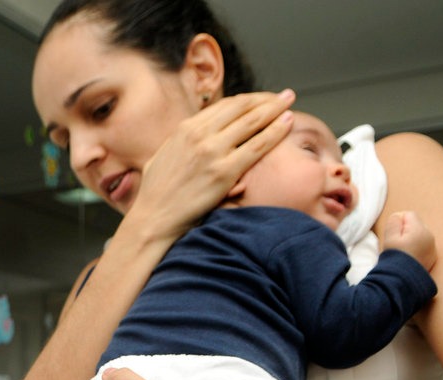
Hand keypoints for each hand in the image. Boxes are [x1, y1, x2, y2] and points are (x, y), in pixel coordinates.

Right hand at [122, 90, 295, 243]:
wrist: (153, 219)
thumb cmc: (156, 194)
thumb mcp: (163, 157)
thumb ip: (182, 144)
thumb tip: (195, 137)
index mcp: (185, 129)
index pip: (225, 106)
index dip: (248, 100)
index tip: (262, 100)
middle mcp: (199, 135)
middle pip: (241, 108)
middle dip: (266, 99)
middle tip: (284, 95)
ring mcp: (212, 152)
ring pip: (252, 121)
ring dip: (276, 109)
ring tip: (290, 102)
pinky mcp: (224, 172)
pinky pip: (257, 146)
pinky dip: (275, 132)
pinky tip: (288, 123)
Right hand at [381, 210, 436, 271]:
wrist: (402, 281)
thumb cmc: (394, 258)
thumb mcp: (389, 238)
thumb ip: (393, 222)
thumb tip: (399, 217)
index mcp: (419, 230)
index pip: (408, 214)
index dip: (397, 222)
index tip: (392, 235)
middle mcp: (429, 237)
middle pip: (415, 225)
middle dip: (405, 231)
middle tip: (396, 244)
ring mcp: (432, 248)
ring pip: (419, 236)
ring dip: (410, 240)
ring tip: (402, 252)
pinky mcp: (432, 258)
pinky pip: (423, 246)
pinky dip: (416, 249)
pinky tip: (408, 258)